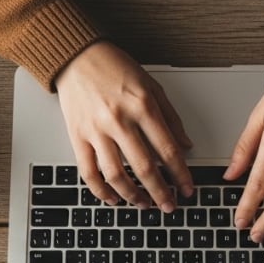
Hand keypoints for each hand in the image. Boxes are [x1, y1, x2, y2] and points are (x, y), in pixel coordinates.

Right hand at [54, 41, 193, 210]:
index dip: (180, 174)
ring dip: (132, 196)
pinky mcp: (77, 136)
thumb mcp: (151, 86)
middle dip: (160, 192)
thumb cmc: (114, 67)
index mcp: (142, 106)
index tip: (186, 189)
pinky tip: (112, 198)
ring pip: (116, 175)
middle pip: (144, 167)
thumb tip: (185, 145)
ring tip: (143, 204)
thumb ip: (170, 117)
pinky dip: (100, 191)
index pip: (167, 150)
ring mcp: (96, 130)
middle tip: (169, 206)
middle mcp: (119, 120)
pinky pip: (88, 172)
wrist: (77, 57)